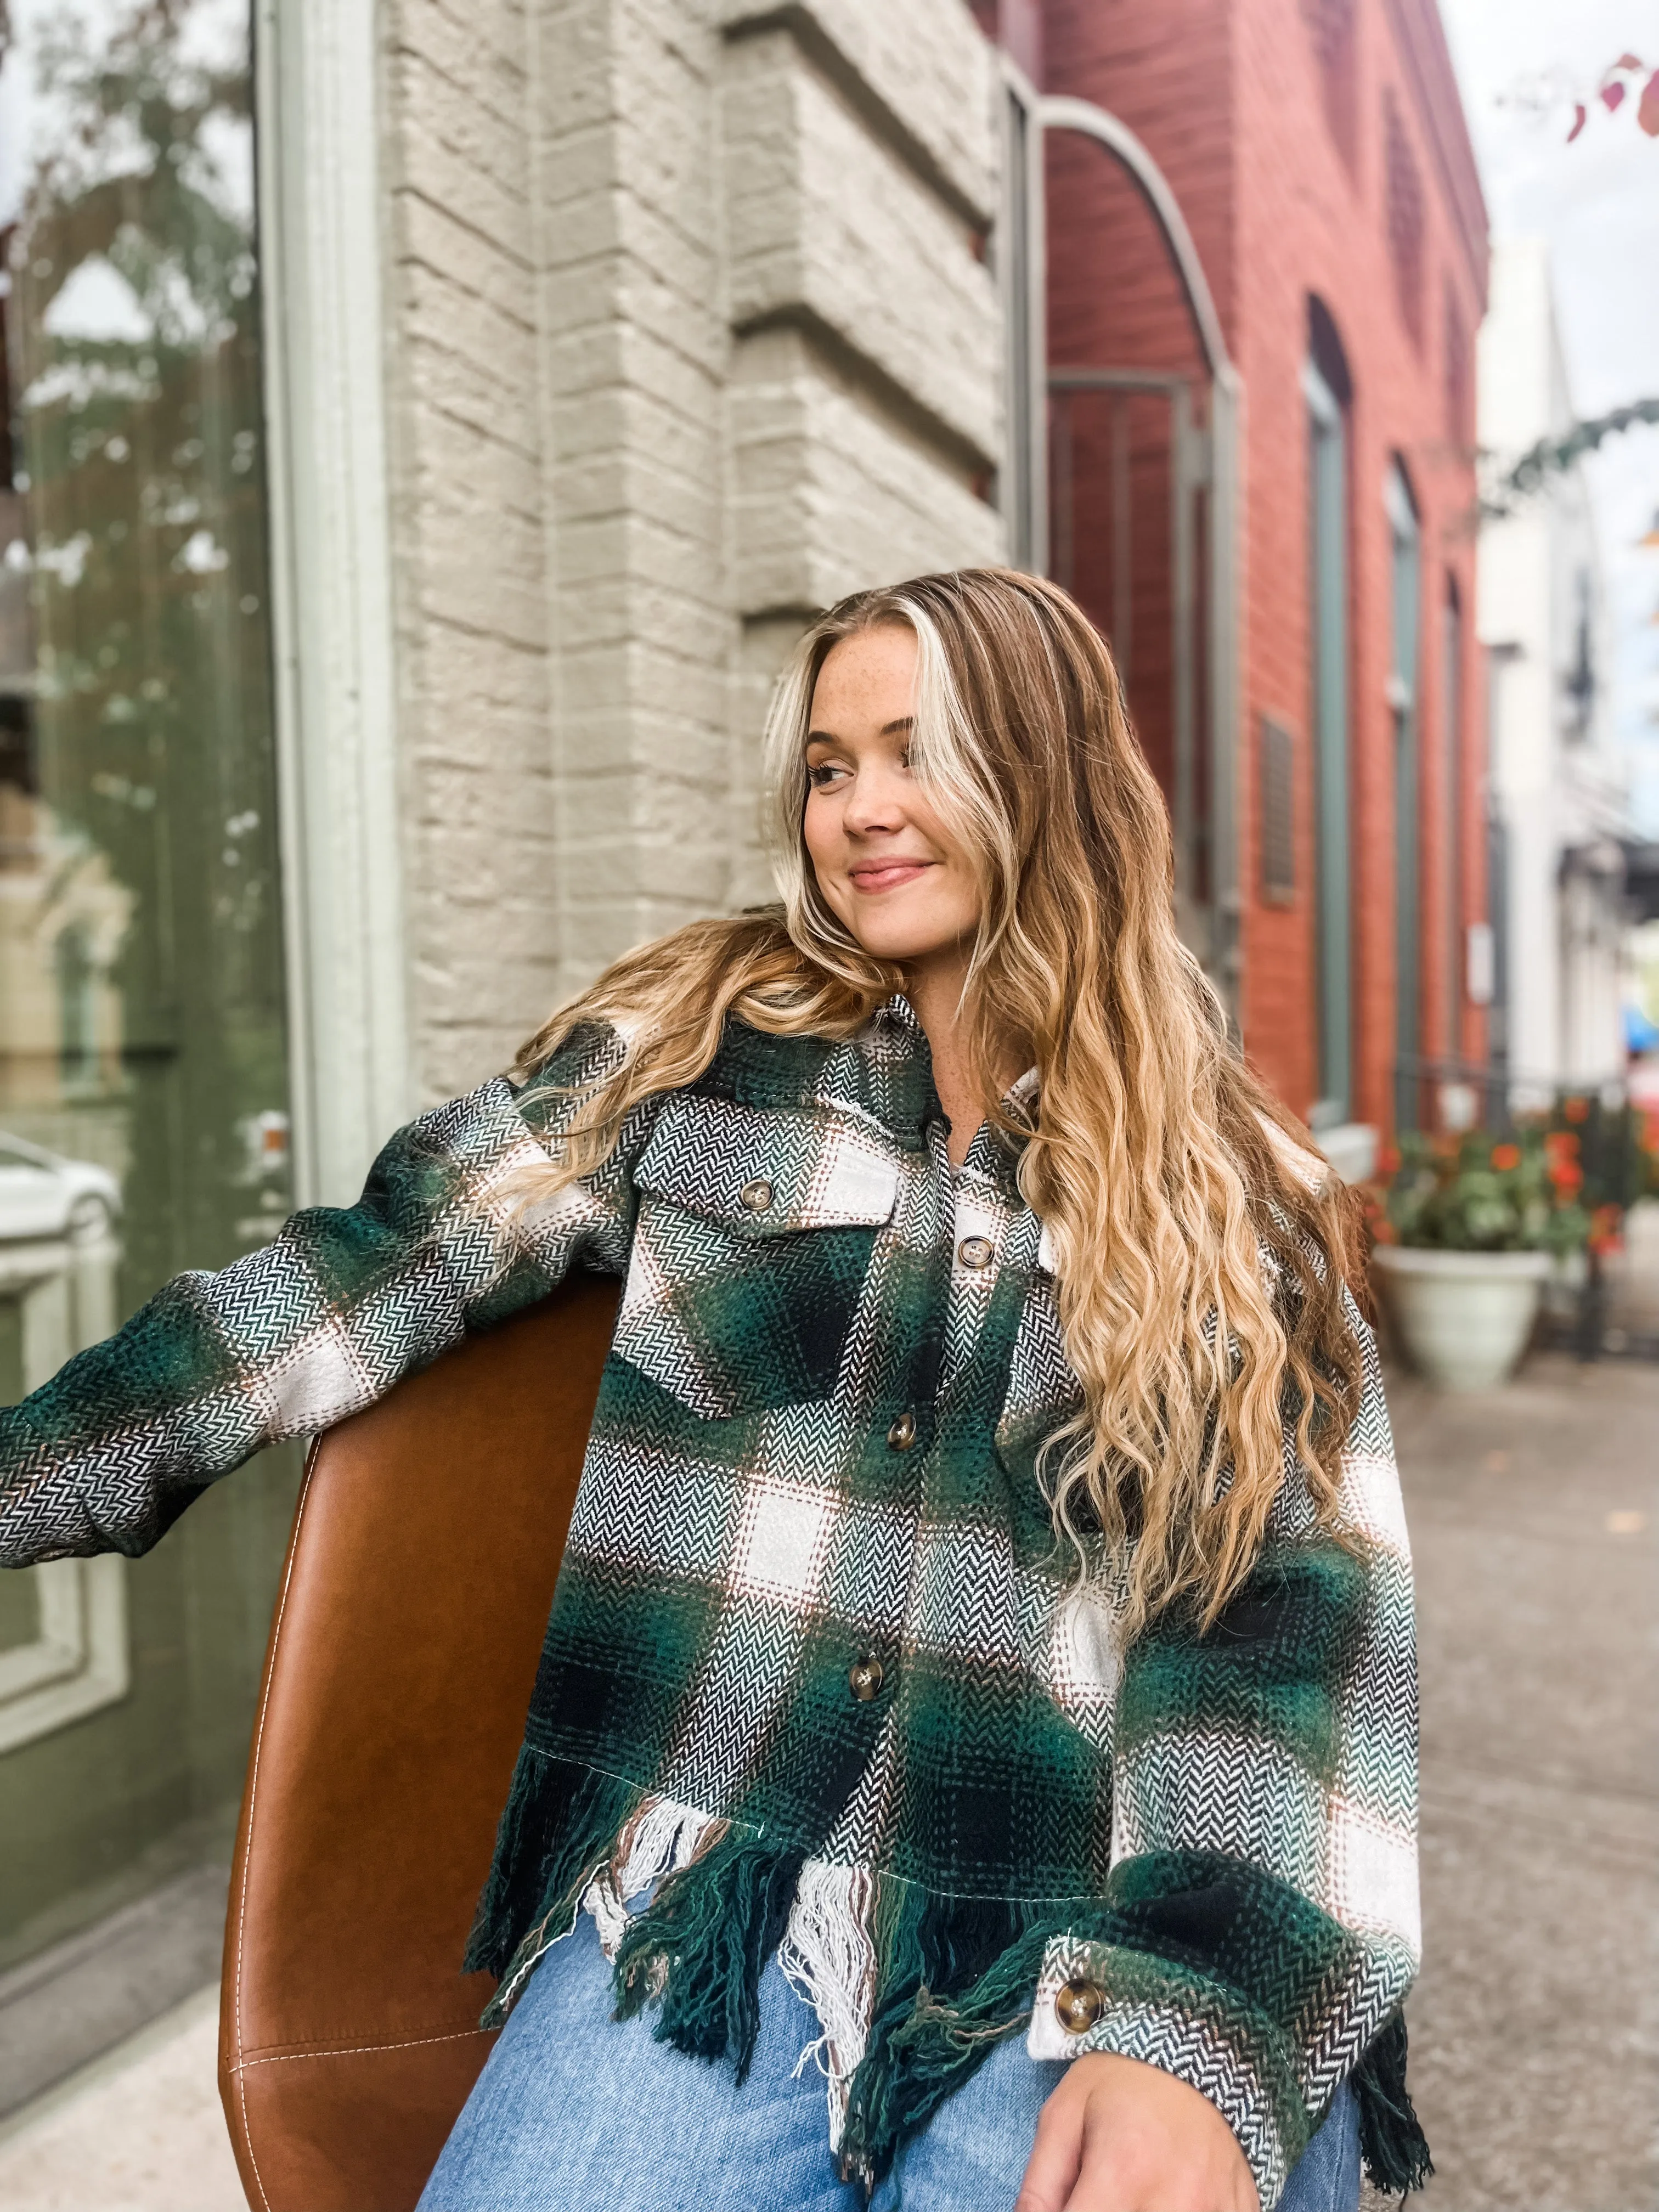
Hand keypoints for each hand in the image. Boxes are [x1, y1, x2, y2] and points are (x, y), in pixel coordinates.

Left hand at [1014, 2051, 1259, 2211]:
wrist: (1198, 2043)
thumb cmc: (1124, 2079)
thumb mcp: (1064, 2113)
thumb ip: (1039, 2186)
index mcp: (1123, 2172)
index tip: (1070, 2203)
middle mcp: (1175, 2200)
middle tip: (1098, 2194)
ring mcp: (1216, 2211)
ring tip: (1128, 2194)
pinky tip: (1164, 2197)